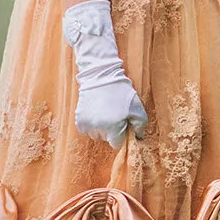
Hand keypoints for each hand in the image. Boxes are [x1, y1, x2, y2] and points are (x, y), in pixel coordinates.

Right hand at [63, 0, 147, 149]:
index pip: (116, 143)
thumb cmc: (121, 91)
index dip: (121, 135)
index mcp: (113, 127)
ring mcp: (87, 124)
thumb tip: (138, 137)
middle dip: (111, 130)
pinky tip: (96, 111)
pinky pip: (86, 129)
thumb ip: (140, 125)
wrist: (100, 76)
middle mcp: (98, 128)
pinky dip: (91, 124)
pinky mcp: (79, 120)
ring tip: (105, 111)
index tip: (122, 125)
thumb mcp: (137, 107)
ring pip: (95, 135)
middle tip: (114, 114)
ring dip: (100, 128)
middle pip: (105, 139)